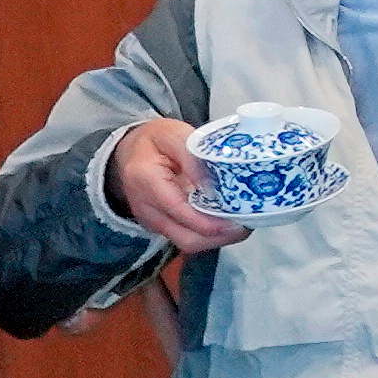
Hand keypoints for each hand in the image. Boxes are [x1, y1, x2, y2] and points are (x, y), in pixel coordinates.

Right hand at [100, 119, 231, 257]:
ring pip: (187, 242)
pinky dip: (210, 234)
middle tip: (248, 223)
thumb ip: (193, 157)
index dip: (210, 221)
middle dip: (220, 237)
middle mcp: (146, 208)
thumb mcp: (174, 135)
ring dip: (218, 238)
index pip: (178, 210)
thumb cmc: (154, 140)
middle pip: (186, 238)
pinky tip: (228, 221)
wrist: (129, 151)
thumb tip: (214, 183)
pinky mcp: (161, 225)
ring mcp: (153, 220)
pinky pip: (187, 236)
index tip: (237, 220)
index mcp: (146, 180)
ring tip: (243, 223)